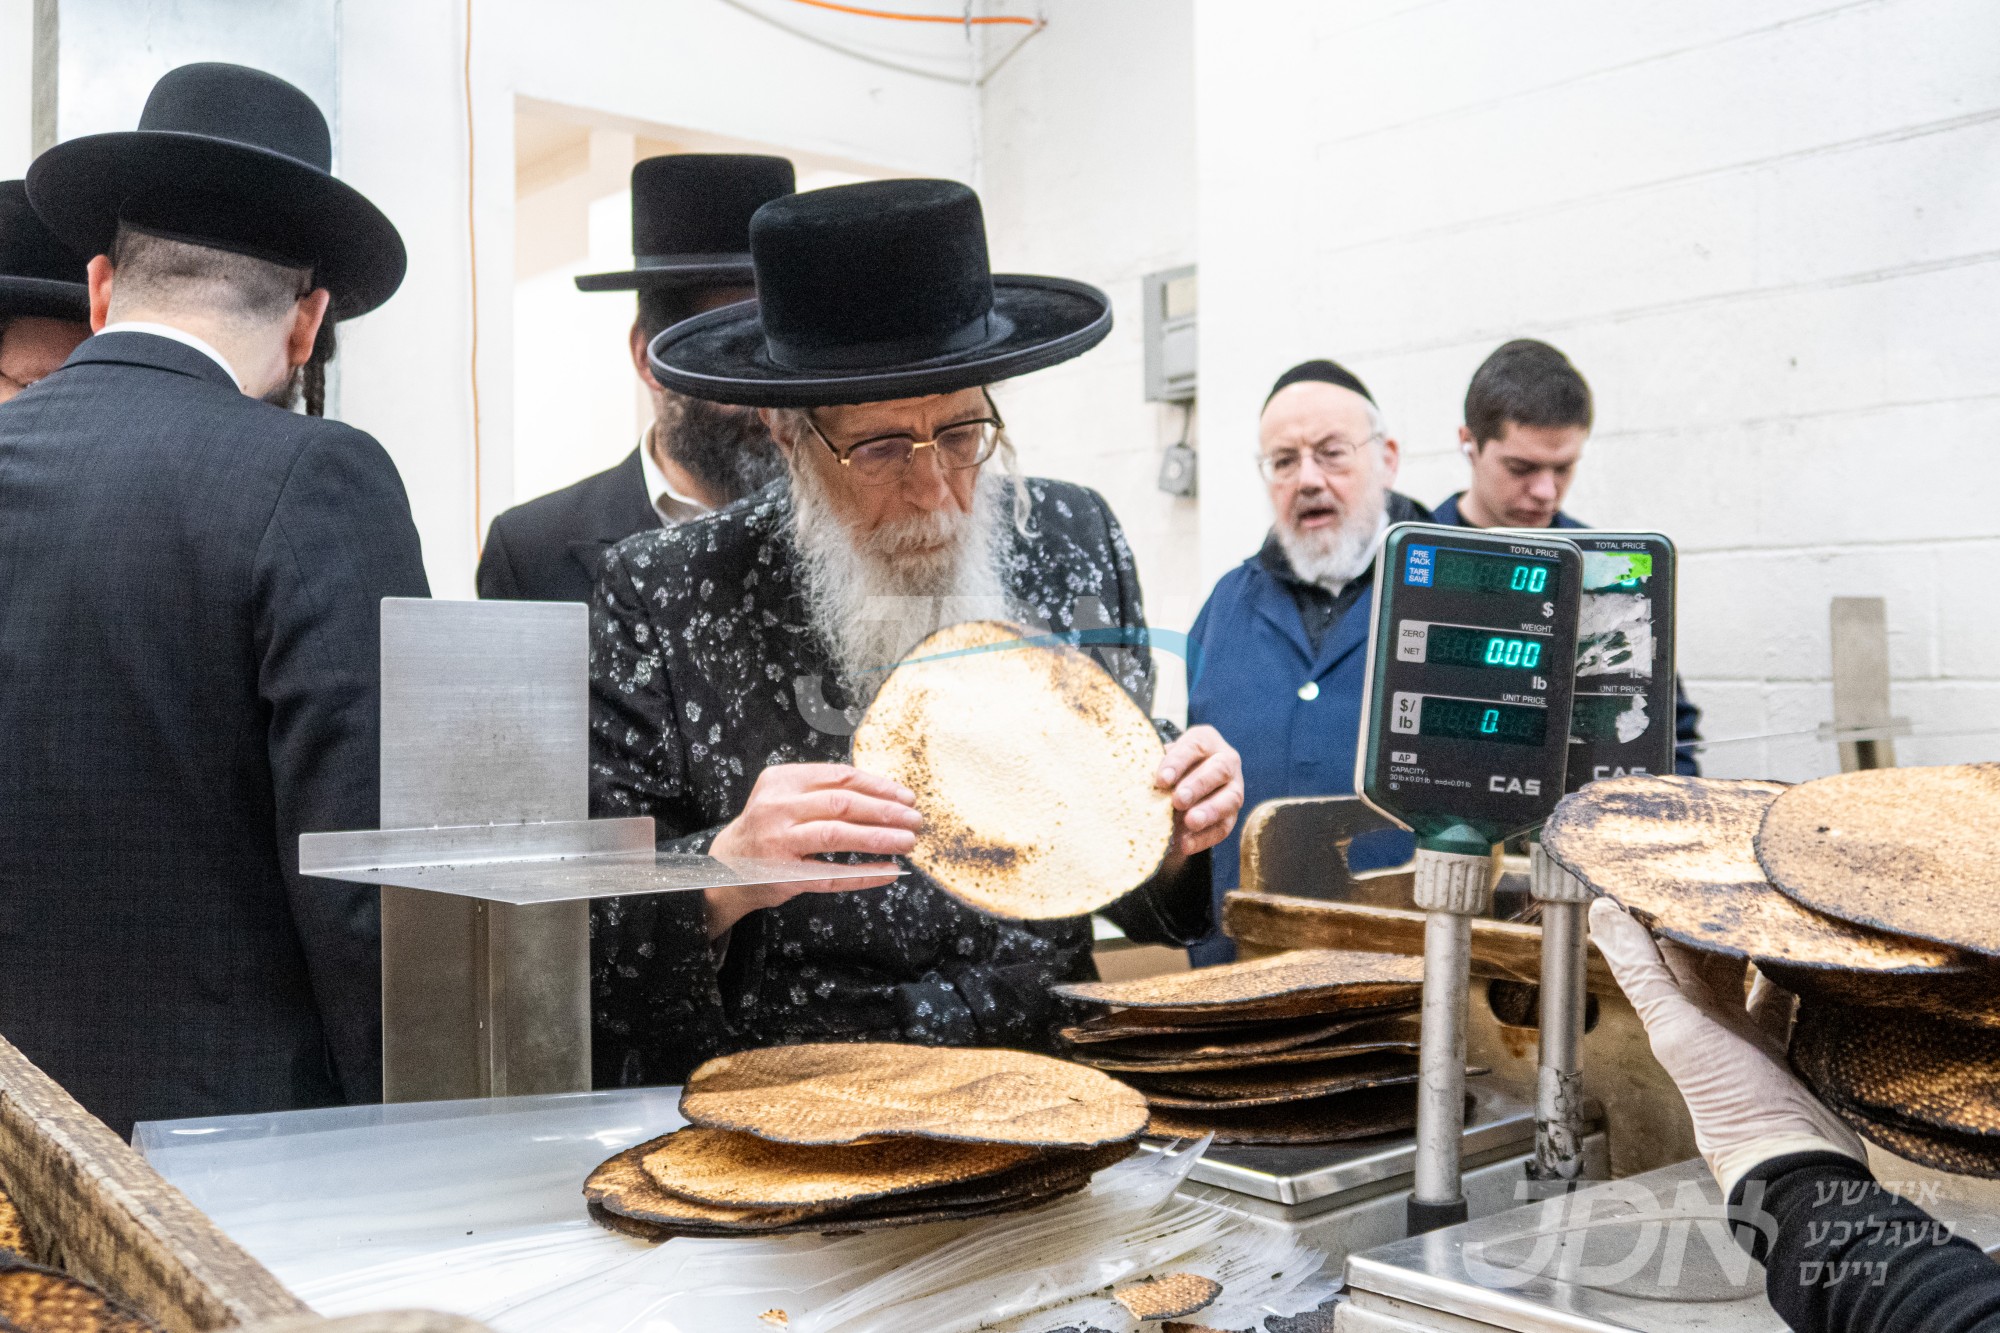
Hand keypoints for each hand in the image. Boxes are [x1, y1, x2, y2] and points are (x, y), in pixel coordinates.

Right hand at [703, 764, 918, 938]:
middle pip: (842, 804)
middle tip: (915, 820)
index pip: (840, 776)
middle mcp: (777, 808)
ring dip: (879, 838)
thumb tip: (886, 795)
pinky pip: (831, 875)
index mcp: (781, 780)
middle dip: (885, 811)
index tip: (906, 796)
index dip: (879, 786)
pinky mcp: (783, 875)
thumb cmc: (768, 827)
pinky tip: (888, 871)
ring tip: (908, 842)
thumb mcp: (785, 796)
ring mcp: (778, 842)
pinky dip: (863, 874)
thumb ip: (824, 790)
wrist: (726, 866)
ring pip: (837, 835)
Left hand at [1157, 725, 1243, 857]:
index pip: (1195, 746)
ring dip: (1209, 811)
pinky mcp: (1231, 815)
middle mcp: (1226, 761)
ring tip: (1190, 822)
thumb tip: (1134, 778)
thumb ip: (1152, 766)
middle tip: (1178, 800)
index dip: (1178, 762)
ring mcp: (1234, 788)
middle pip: (1219, 770)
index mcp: (1205, 741)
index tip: (1161, 780)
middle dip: (1198, 785)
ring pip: (1230, 798)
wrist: (1179, 786)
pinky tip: (1186, 844)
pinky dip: (1205, 837)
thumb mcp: (1159, 760)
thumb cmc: (1166, 769)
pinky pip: (1224, 827)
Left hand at [1588, 898, 1864, 1195]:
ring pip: (1748, 975)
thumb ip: (1641, 973)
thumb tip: (1599, 913)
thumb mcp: (1679, 1028)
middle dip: (1712, 920)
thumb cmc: (1734, 1104)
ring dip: (1753, 944)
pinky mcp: (1788, 1050)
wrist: (1796, 1164)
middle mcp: (1708, 1023)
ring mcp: (1748, 1037)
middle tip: (1728, 874)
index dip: (1659, 910)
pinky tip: (1802, 956)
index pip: (1660, 948)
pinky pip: (1786, 1004)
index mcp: (1676, 1014)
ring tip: (1765, 905)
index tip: (1668, 868)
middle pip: (1706, 957)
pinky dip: (1791, 980)